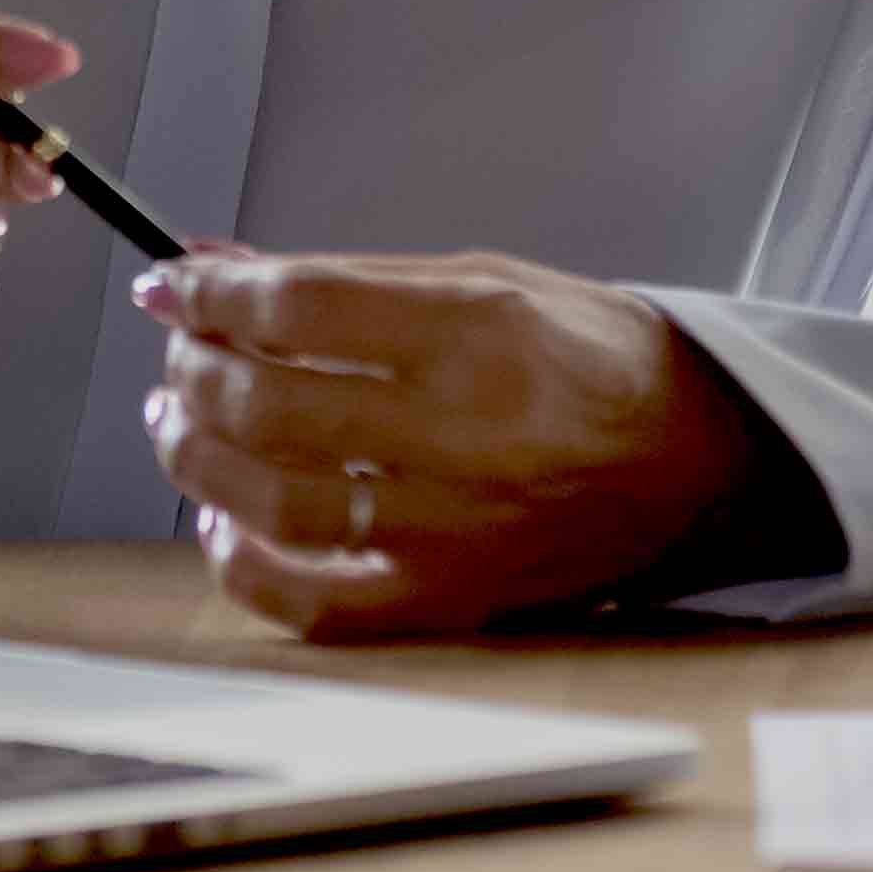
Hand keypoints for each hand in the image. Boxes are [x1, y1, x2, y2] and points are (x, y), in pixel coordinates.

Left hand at [133, 248, 769, 639]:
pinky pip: (314, 604)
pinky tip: (221, 522)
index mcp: (485, 331)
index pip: (304, 305)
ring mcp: (456, 526)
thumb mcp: (492, 281)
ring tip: (178, 425)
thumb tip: (224, 267)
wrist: (702, 458)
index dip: (214, 294)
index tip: (171, 288)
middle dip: (196, 372)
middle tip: (180, 357)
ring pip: (275, 501)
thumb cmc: (597, 359)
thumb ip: (354, 281)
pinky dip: (243, 566)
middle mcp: (468, 430)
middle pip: (273, 402)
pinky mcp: (451, 598)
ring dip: (196, 458)